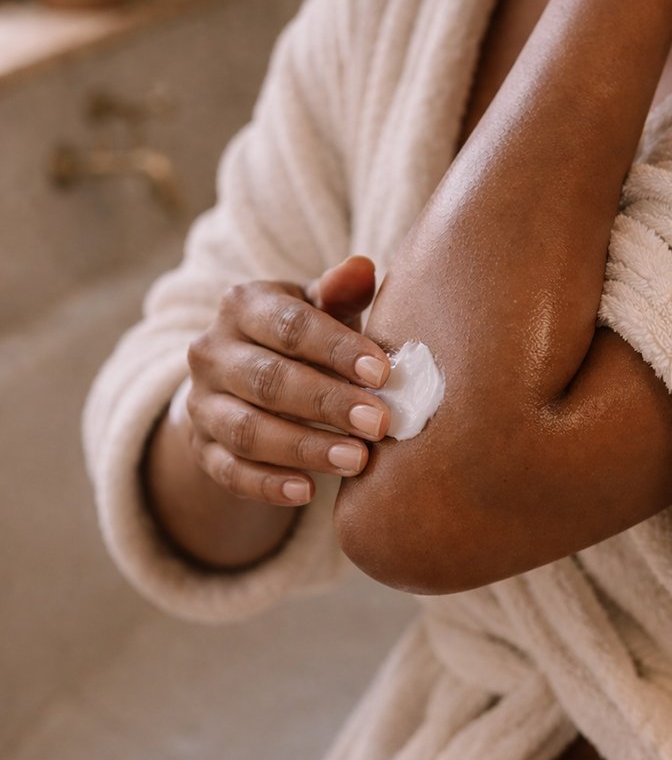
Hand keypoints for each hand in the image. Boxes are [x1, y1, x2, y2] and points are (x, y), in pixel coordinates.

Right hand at [184, 255, 390, 505]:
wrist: (246, 382)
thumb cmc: (301, 340)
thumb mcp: (319, 311)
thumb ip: (340, 293)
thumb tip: (362, 267)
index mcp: (242, 305)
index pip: (289, 325)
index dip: (336, 349)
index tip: (383, 373)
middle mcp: (210, 351)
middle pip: (269, 380)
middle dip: (327, 403)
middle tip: (380, 423)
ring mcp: (201, 403)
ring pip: (247, 430)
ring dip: (304, 448)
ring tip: (356, 460)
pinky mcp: (200, 448)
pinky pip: (229, 472)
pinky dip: (267, 485)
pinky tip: (308, 492)